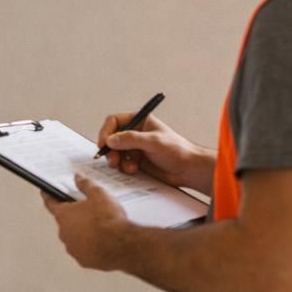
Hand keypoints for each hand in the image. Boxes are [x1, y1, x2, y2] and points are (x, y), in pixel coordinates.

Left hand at [42, 177, 128, 270]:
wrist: (121, 244)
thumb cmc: (108, 220)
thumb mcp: (98, 194)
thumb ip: (85, 185)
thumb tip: (78, 178)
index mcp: (64, 215)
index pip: (50, 203)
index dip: (48, 196)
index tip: (46, 193)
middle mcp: (64, 233)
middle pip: (65, 222)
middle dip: (75, 216)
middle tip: (89, 211)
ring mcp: (73, 247)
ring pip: (74, 237)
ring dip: (82, 233)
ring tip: (100, 228)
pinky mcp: (83, 260)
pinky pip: (84, 251)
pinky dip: (90, 246)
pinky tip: (102, 241)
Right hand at [96, 112, 213, 193]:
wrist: (188, 170)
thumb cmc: (177, 151)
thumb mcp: (153, 142)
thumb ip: (131, 139)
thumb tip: (110, 140)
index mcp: (140, 121)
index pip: (114, 121)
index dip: (106, 132)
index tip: (103, 144)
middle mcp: (135, 133)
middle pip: (111, 138)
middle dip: (110, 150)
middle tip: (113, 160)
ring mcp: (135, 147)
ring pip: (115, 152)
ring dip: (117, 161)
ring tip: (126, 167)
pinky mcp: (136, 161)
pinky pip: (121, 163)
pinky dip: (124, 168)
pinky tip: (134, 170)